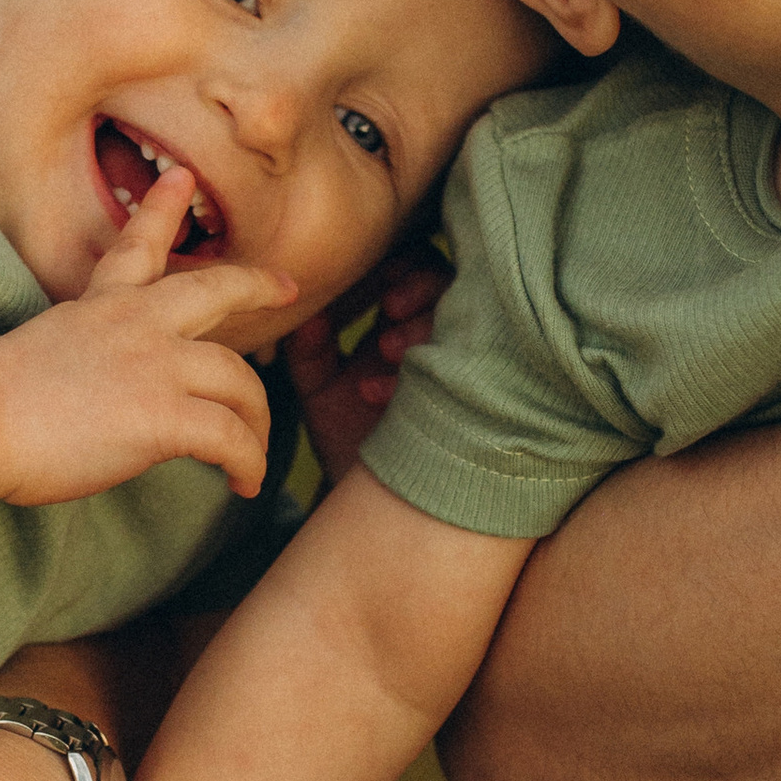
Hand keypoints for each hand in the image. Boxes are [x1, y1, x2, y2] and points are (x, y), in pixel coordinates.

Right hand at [0, 165, 291, 504]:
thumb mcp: (37, 355)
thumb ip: (79, 359)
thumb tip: (94, 391)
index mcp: (100, 306)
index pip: (136, 248)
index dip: (161, 211)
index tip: (181, 180)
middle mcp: (136, 323)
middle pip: (215, 289)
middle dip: (256, 286)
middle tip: (284, 286)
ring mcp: (156, 364)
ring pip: (241, 381)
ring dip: (257, 422)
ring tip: (254, 453)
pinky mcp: (164, 414)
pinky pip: (231, 438)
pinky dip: (249, 463)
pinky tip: (245, 483)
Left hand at [281, 235, 448, 490]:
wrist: (375, 512)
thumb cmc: (350, 442)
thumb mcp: (321, 393)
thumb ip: (309, 351)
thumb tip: (307, 314)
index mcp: (400, 327)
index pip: (416, 270)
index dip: (403, 268)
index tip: (379, 286)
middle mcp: (436, 341)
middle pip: (450, 284)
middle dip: (421, 289)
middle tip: (390, 309)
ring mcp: (457, 370)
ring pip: (466, 322)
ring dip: (427, 327)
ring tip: (390, 351)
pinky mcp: (473, 403)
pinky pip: (468, 374)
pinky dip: (427, 374)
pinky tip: (383, 394)